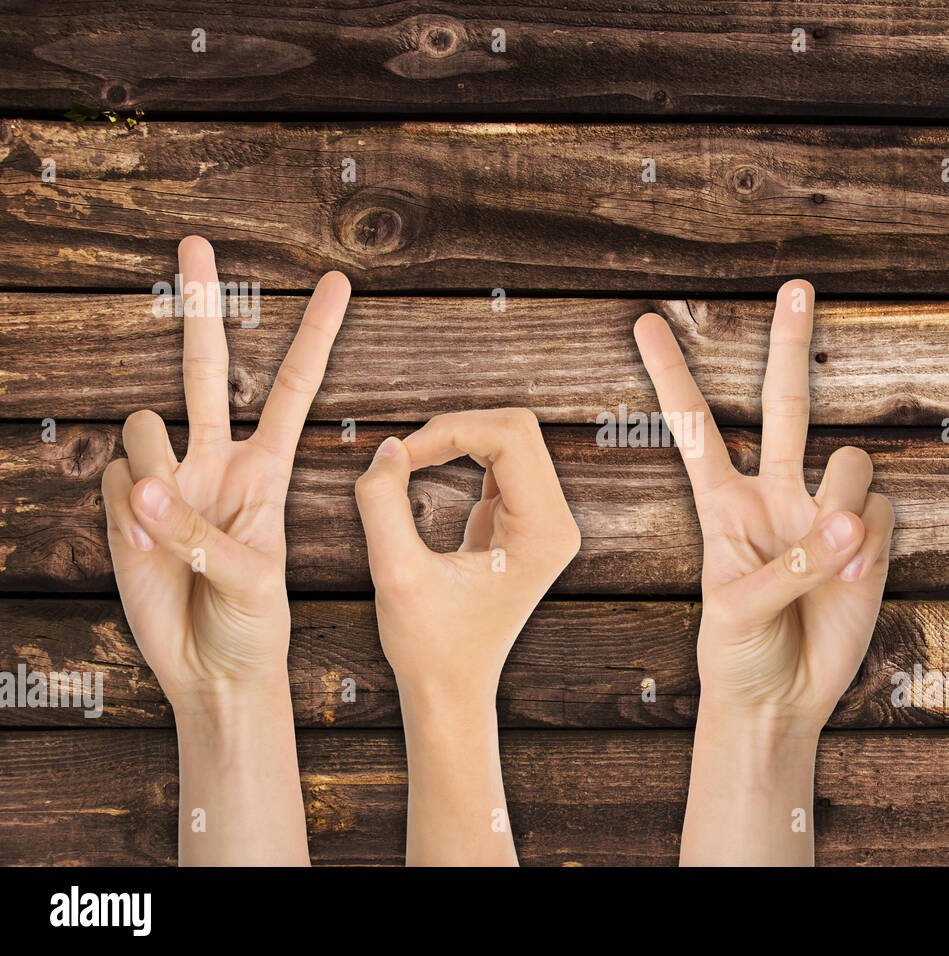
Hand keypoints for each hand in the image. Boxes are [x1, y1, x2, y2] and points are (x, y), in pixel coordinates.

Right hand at [101, 235, 350, 864]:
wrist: (213, 669)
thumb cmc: (255, 624)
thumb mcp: (253, 581)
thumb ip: (202, 533)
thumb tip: (145, 487)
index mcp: (267, 469)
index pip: (292, 388)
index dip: (313, 336)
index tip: (338, 283)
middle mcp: (217, 460)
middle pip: (207, 368)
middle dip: (202, 305)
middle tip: (195, 241)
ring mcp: (169, 480)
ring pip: (143, 427)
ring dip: (154, 472)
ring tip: (174, 532)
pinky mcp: (126, 506)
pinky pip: (114, 482)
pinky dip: (126, 515)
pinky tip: (148, 549)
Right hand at [353, 408, 579, 864]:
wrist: (452, 691)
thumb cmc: (429, 646)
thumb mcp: (395, 576)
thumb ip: (383, 504)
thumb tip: (388, 447)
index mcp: (544, 533)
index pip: (510, 437)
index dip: (450, 430)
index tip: (400, 457)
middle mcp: (557, 523)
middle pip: (516, 429)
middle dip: (455, 428)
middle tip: (402, 456)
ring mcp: (545, 521)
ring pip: (508, 439)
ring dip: (456, 439)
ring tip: (409, 464)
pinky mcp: (524, 522)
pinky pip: (498, 461)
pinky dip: (459, 454)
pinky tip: (423, 472)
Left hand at [635, 279, 892, 864]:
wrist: (781, 701)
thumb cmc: (736, 654)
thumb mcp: (736, 610)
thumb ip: (792, 562)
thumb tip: (852, 521)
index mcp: (723, 503)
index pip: (697, 426)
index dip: (673, 375)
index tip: (645, 322)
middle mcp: (776, 494)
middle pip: (788, 403)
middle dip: (790, 345)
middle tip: (796, 286)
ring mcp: (826, 514)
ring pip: (853, 462)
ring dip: (846, 504)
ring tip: (833, 561)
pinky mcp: (871, 542)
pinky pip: (885, 514)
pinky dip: (873, 546)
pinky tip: (853, 582)